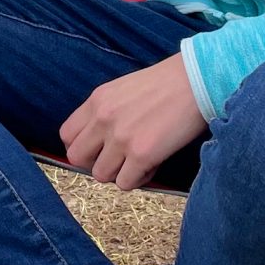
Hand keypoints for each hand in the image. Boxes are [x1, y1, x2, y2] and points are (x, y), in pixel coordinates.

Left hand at [59, 57, 207, 191]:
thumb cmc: (165, 85)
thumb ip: (105, 112)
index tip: (97, 150)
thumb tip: (97, 142)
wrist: (197, 81)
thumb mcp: (122, 89)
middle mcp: (103, 120)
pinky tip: (152, 164)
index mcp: (97, 101)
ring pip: (101, 175)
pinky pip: (126, 183)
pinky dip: (138, 179)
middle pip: (78, 158)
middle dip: (95, 163)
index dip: (81, 147)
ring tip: (138, 160)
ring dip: (118, 172)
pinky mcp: (142, 155)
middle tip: (116, 159)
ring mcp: (121, 139)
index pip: (67, 136)